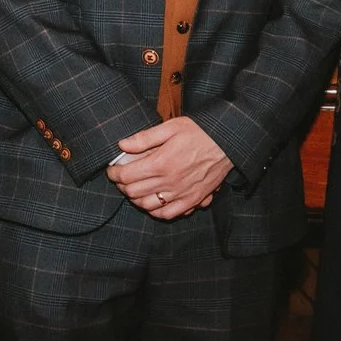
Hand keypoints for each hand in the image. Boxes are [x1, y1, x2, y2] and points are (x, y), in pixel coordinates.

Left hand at [107, 118, 231, 219]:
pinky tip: (153, 203)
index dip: (114, 174)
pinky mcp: (192, 200)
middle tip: (121, 178)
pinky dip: (156, 211)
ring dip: (136, 199)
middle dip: (122, 186)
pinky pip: (168, 214)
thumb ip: (145, 138)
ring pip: (147, 206)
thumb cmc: (199, 131)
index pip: (126, 176)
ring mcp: (181, 193)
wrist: (227, 142)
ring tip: (135, 190)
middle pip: (133, 192)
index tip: (112, 170)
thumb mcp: (170, 127)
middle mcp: (169, 181)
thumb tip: (122, 145)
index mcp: (161, 162)